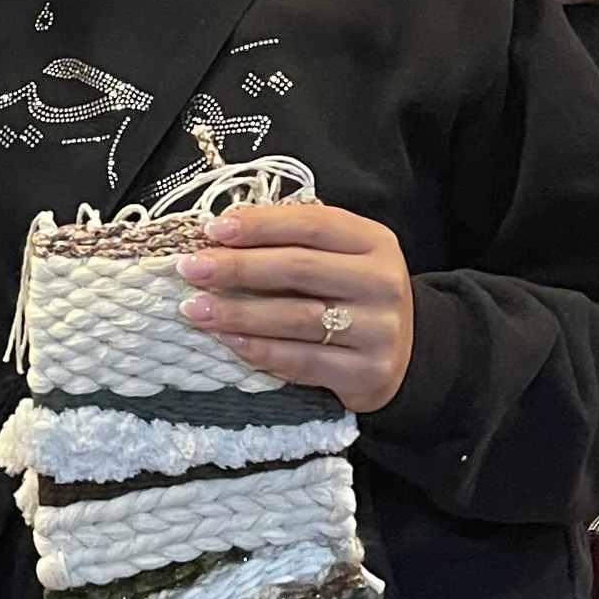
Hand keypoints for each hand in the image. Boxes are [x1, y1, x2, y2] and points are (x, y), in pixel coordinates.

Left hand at [175, 201, 414, 412]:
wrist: (407, 354)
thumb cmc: (354, 295)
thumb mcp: (342, 256)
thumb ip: (295, 241)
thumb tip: (222, 233)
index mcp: (375, 242)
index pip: (313, 225)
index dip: (261, 225)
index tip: (213, 229)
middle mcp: (382, 282)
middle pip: (300, 268)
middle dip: (237, 267)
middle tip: (191, 269)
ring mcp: (379, 330)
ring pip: (296, 317)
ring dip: (237, 312)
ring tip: (195, 308)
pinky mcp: (366, 373)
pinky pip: (300, 361)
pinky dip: (258, 350)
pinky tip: (227, 340)